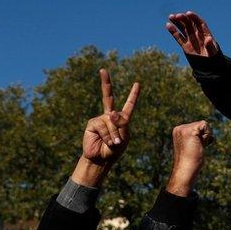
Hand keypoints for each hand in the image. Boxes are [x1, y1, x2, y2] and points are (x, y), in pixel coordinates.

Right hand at [72, 69, 139, 186]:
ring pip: (111, 121)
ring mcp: (100, 118)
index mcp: (122, 119)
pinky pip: (103, 126)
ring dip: (114, 135)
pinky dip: (107, 135)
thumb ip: (120, 125)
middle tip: (103, 70)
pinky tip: (105, 141)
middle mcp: (110, 116)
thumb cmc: (114, 150)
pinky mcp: (92, 123)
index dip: (133, 95)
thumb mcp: (124, 138)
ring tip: (113, 143)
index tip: (137, 83)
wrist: (101, 159)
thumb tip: (111, 113)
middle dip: (105, 82)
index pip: (129, 105)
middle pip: (107, 96)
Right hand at [166, 11, 221, 57]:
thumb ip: (210, 46)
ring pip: (183, 28)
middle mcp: (197, 34)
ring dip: (177, 22)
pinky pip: (178, 37)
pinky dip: (173, 31)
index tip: (188, 13)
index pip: (199, 23)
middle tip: (178, 15)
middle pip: (190, 24)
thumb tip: (208, 40)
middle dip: (184, 19)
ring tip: (171, 16)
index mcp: (205, 33)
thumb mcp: (213, 52)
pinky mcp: (185, 45)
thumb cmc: (213, 57)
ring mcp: (190, 39)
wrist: (208, 65)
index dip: (194, 17)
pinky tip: (168, 25)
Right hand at [166, 121, 214, 196]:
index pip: (199, 127)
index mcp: (179, 131)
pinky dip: (206, 137)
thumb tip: (208, 137)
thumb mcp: (194, 146)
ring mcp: (183, 129)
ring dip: (205, 138)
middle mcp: (179, 128)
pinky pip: (206, 126)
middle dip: (204, 137)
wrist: (185, 170)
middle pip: (203, 125)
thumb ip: (197, 138)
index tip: (194, 148)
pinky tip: (199, 145)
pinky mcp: (189, 131)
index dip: (202, 138)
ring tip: (196, 147)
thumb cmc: (191, 162)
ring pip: (205, 125)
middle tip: (195, 148)